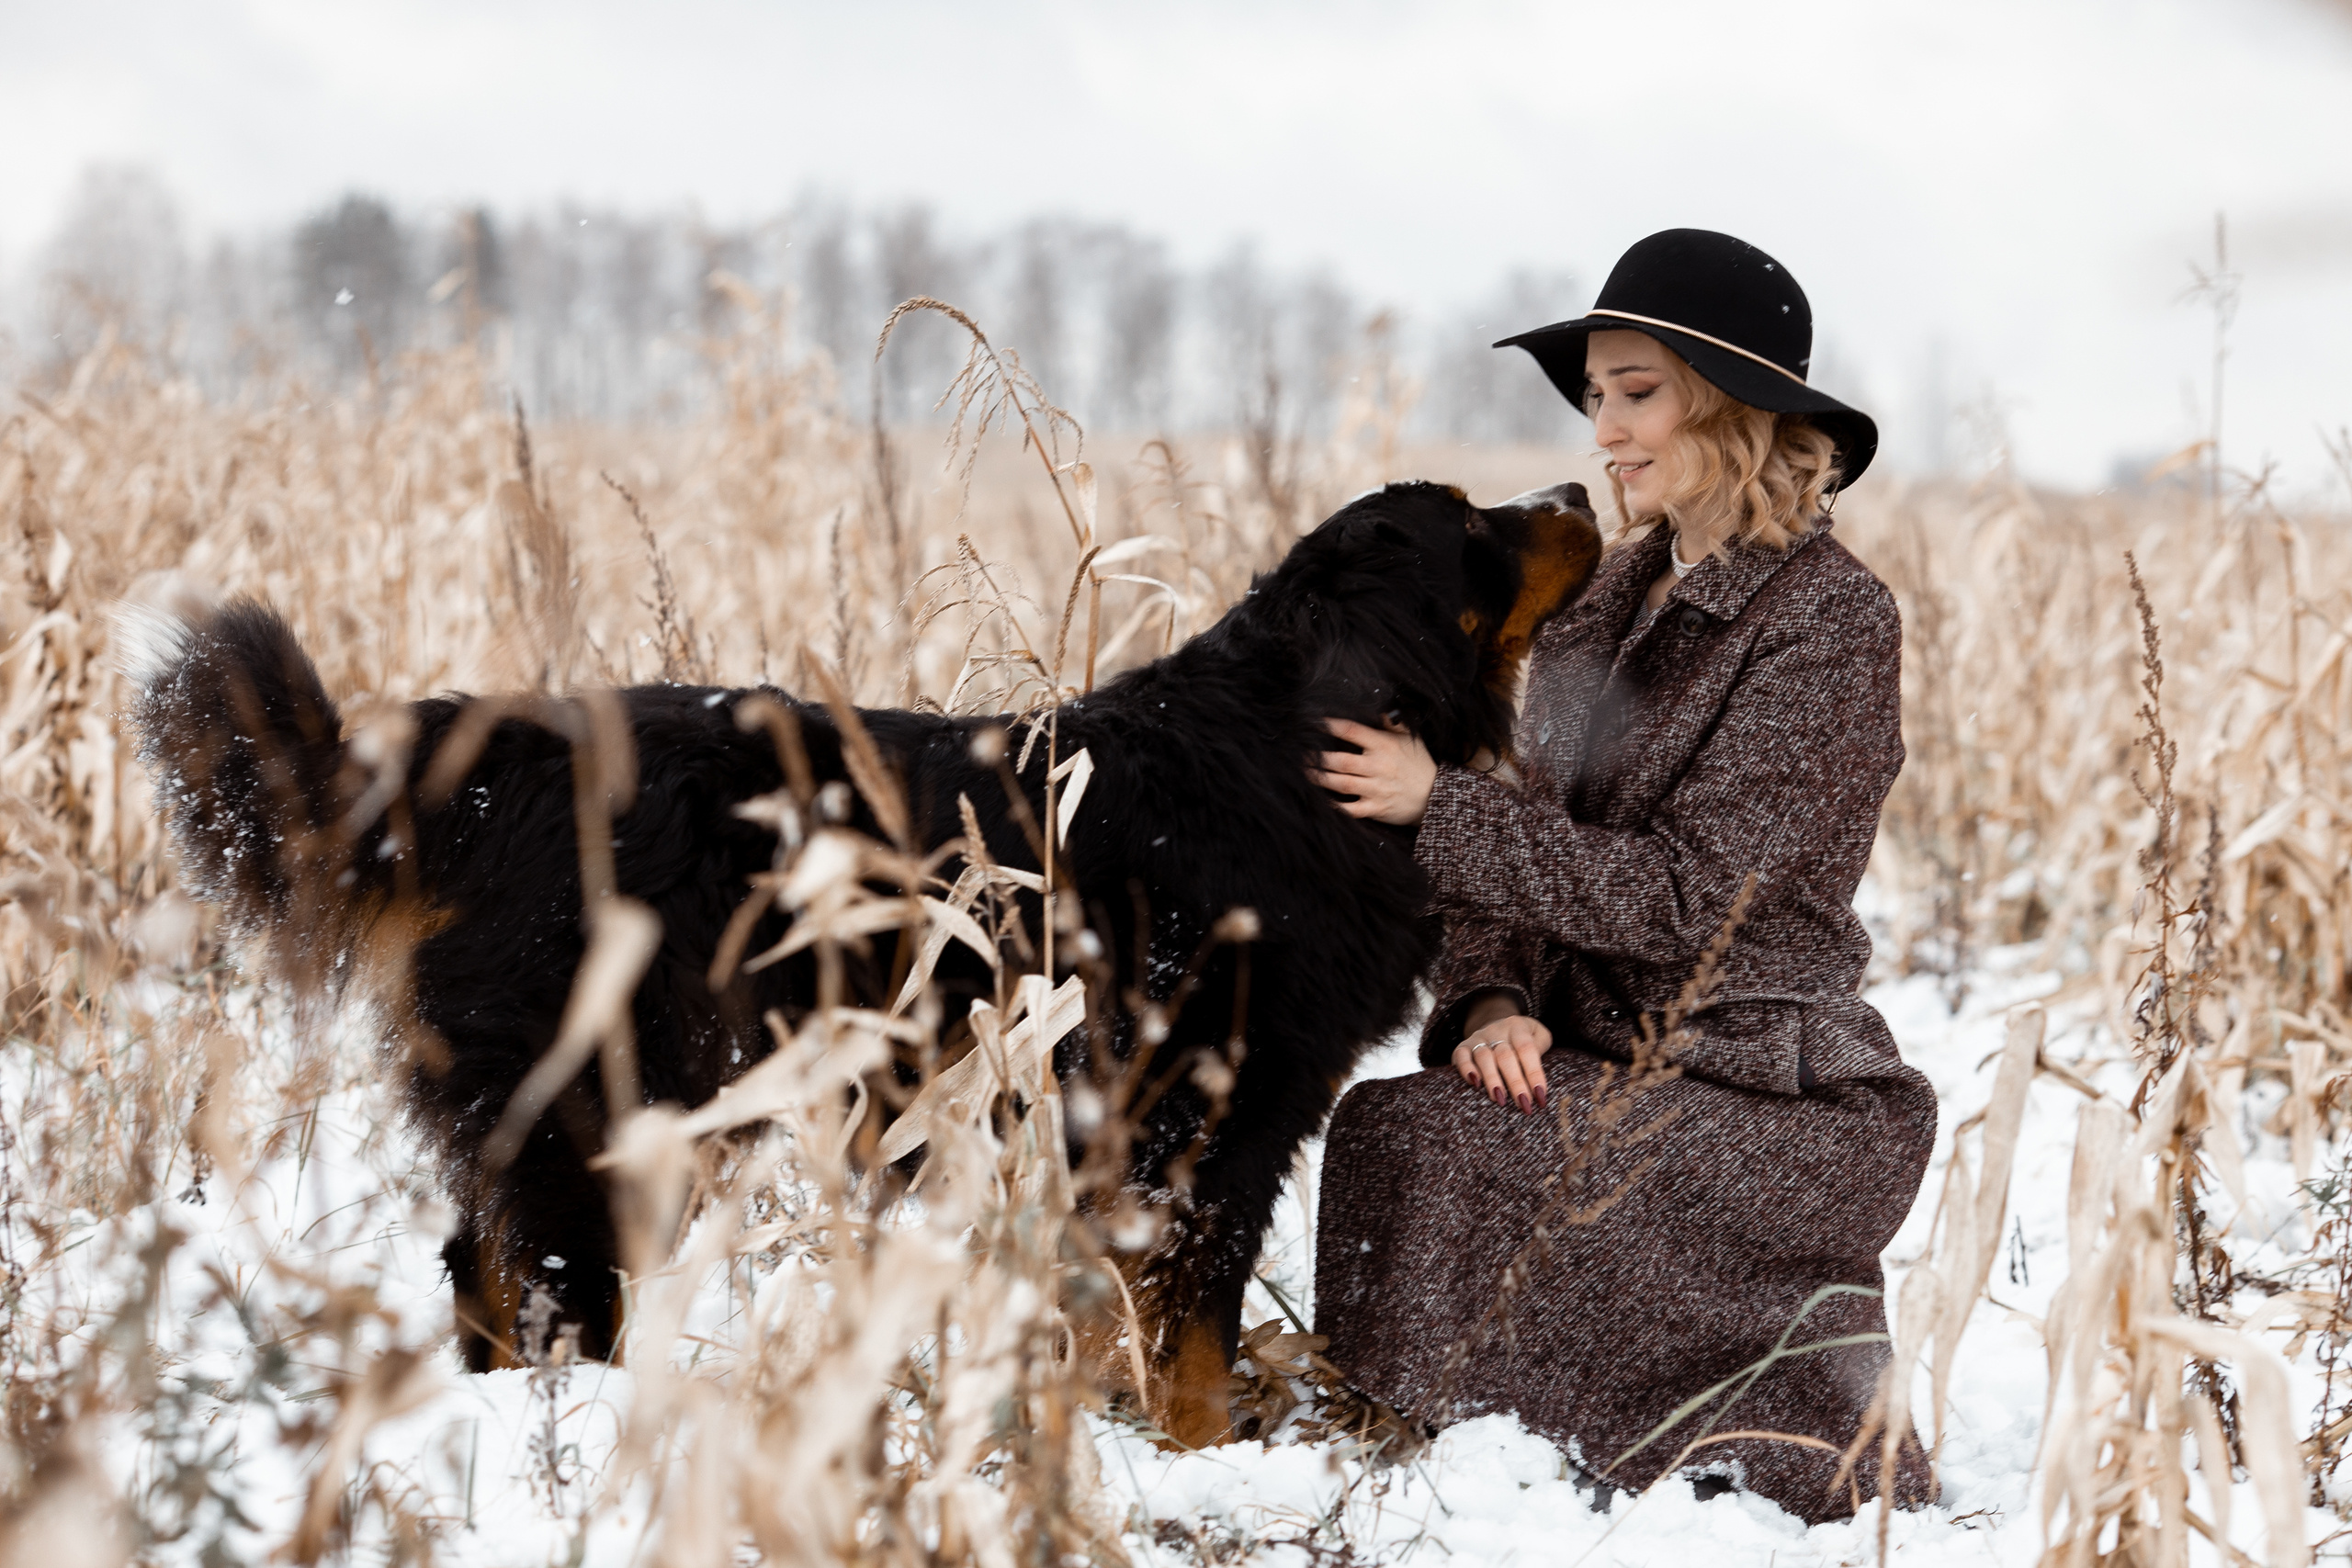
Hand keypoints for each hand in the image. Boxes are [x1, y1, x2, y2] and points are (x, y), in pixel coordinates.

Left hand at [1308, 717, 1436, 825]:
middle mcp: (1379, 766)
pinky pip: (1351, 809)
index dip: (1330, 725)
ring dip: (1320, 778)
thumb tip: (1375, 703)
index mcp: (1384, 745)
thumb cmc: (1419, 764)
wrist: (1437, 797)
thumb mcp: (1410, 738)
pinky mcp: (1376, 808)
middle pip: (1341, 760)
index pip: (1352, 731)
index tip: (1312, 722)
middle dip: (1317, 757)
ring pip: (1342, 783)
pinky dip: (1334, 806)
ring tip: (1302, 772)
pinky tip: (1318, 800)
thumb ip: (1391, 722)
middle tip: (1299, 752)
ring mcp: (1377, 789)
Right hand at [1451, 1010, 1552, 1113]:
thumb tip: (1538, 1077)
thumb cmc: (1523, 1039)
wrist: (1495, 1023)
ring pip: (1483, 1056)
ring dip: (1492, 1079)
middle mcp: (1497, 1030)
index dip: (1534, 1073)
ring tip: (1500, 1100)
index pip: (1527, 1049)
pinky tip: (1474, 1085)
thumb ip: (1542, 1050)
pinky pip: (1461, 1055)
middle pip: (1505, 1055)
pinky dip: (1466, 1069)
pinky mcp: (1463, 1046)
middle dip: (1515, 1082)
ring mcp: (1478, 1037)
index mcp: (1518, 1026)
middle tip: (1523, 1104)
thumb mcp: (1539, 1036)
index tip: (1540, 1097)